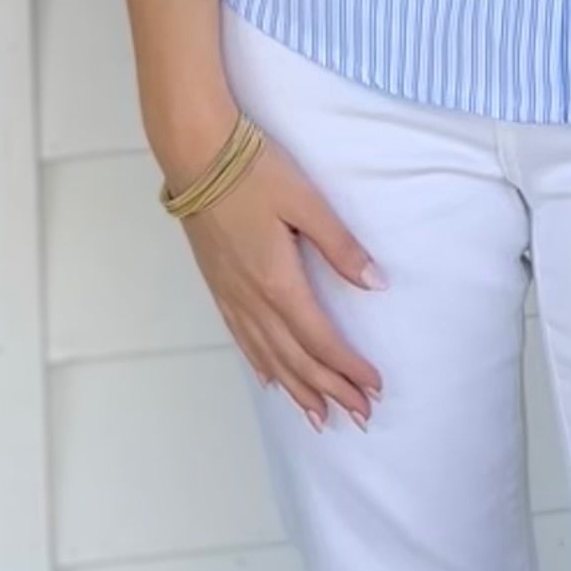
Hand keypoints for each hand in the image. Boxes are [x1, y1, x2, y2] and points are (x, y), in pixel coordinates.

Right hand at [175, 126, 384, 432]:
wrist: (194, 152)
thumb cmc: (253, 170)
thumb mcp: (306, 201)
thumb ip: (341, 246)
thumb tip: (376, 283)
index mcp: (277, 281)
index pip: (320, 340)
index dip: (348, 369)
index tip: (374, 388)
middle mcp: (252, 298)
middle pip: (296, 359)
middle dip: (330, 390)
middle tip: (360, 416)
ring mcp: (231, 295)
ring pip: (267, 357)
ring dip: (297, 390)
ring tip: (319, 417)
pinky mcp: (218, 285)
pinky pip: (242, 339)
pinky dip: (261, 365)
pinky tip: (270, 379)